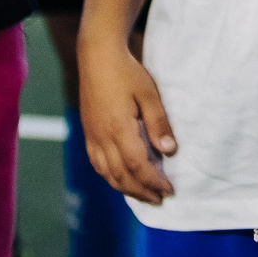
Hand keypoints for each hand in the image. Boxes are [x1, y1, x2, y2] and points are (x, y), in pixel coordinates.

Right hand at [78, 37, 175, 203]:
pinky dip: (111, 177)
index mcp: (118, 129)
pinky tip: (122, 178)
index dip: (153, 182)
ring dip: (126, 188)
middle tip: (160, 199)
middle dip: (141, 191)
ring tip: (144, 195)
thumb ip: (159, 123)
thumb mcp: (150, 94)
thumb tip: (169, 152)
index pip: (138, 166)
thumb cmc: (127, 72)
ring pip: (107, 173)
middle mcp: (101, 137)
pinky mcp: (88, 132)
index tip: (169, 190)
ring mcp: (92, 136)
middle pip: (121, 176)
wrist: (98, 56)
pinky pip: (97, 163)